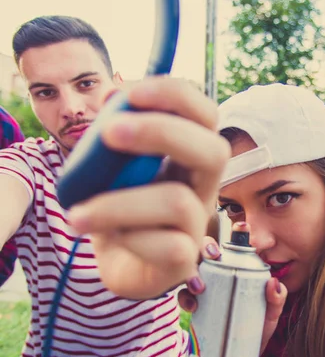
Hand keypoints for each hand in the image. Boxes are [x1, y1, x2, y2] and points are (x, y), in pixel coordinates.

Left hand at [68, 77, 230, 298]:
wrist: (123, 263)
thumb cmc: (120, 207)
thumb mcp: (113, 167)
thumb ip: (115, 135)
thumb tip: (112, 99)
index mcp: (188, 156)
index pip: (205, 115)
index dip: (176, 96)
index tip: (130, 93)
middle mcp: (202, 187)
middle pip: (215, 150)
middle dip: (162, 132)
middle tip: (109, 132)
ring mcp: (197, 225)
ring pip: (178, 201)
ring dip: (119, 203)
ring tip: (78, 213)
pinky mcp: (184, 260)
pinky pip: (169, 247)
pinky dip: (129, 239)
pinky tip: (106, 240)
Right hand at [178, 236, 287, 354]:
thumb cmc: (257, 328)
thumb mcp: (271, 314)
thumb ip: (276, 299)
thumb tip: (274, 283)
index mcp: (238, 270)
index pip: (235, 246)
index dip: (236, 232)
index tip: (241, 226)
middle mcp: (219, 274)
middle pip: (208, 251)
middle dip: (207, 247)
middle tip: (214, 255)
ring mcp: (204, 288)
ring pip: (189, 269)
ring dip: (191, 271)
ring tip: (199, 285)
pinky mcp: (194, 306)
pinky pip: (183, 296)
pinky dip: (185, 297)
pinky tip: (194, 304)